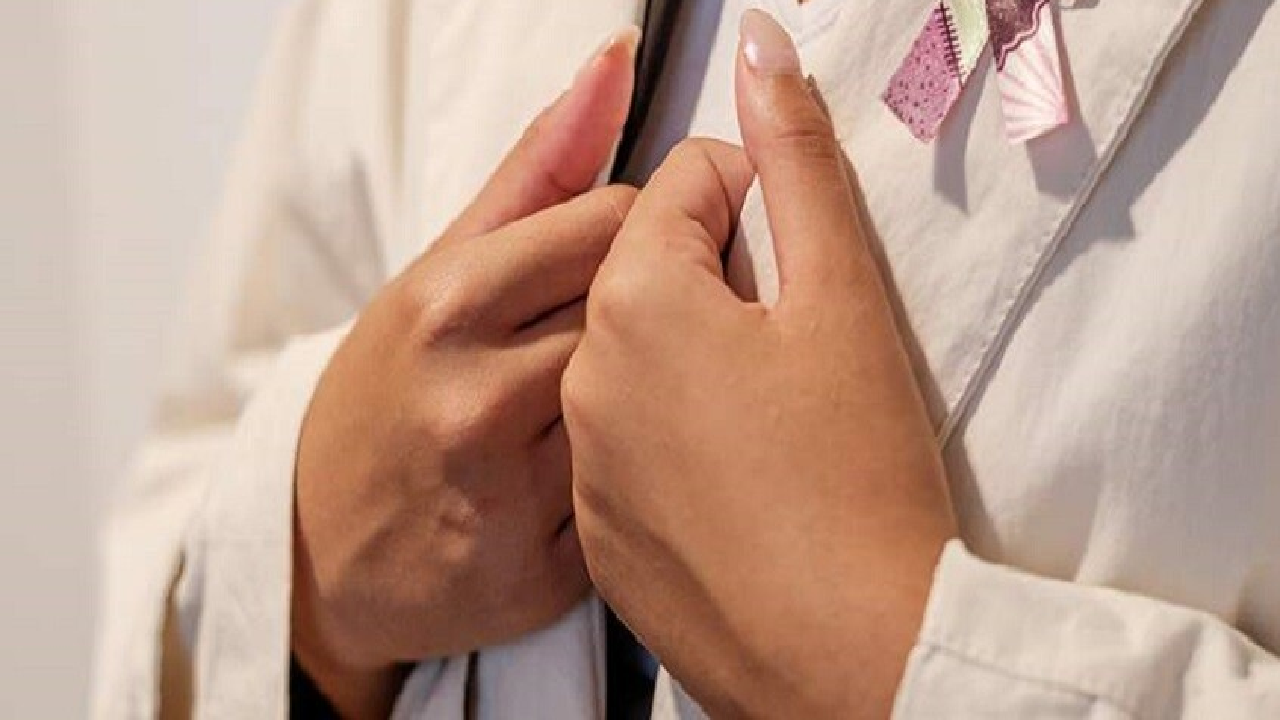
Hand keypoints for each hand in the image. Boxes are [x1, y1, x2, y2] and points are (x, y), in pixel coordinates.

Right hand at [292, 29, 638, 717]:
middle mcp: (475, 396)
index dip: (645, 233)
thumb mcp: (440, 268)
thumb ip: (539, 166)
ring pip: (653, 406)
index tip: (633, 257)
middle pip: (646, 312)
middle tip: (642, 331)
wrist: (326, 546)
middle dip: (661, 311)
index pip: (619, 222)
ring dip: (662, 395)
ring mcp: (507, 492)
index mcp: (450, 301)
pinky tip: (623, 471)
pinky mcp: (540, 572)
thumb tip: (617, 59)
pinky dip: (642, 478)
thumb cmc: (391, 389)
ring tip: (637, 398)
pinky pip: (641, 499)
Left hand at [562, 12, 955, 718]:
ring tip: (772, 415)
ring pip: (634, 359)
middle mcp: (585, 377)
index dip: (757, 205)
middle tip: (793, 341)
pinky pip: (627, 446)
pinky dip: (676, 437)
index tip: (803, 260)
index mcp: (636, 301)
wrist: (851, 654)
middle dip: (718, 279)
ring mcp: (583, 463)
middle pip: (647, 271)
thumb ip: (796, 159)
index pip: (682, 187)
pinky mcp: (598, 533)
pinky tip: (743, 478)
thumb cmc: (859, 474)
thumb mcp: (842, 295)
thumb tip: (762, 50)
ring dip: (696, 358)